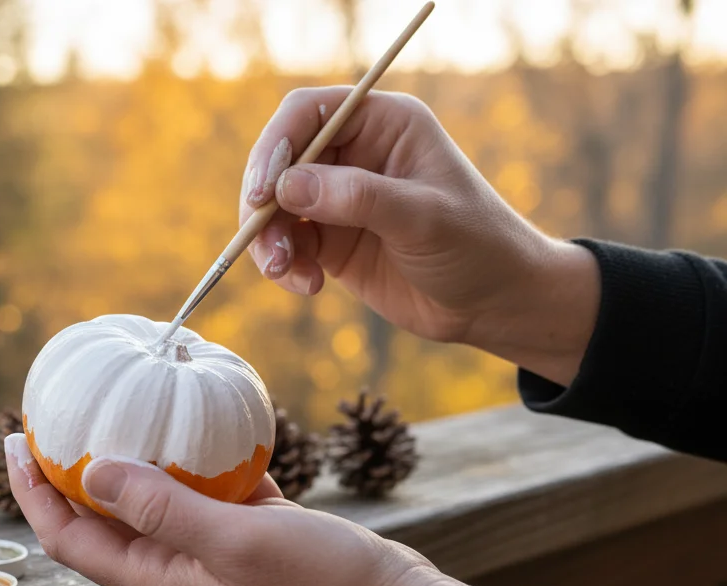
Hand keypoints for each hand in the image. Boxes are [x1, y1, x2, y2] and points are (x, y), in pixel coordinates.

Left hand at [4, 434, 511, 585]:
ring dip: (133, 460)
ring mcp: (212, 554)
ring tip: (118, 406)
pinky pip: (205, 492)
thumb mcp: (233, 540)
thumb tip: (94, 470)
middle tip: (56, 416)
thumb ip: (162, 508)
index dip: (36, 493)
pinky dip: (196, 459)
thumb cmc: (319, 585)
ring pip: (154, 501)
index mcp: (159, 583)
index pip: (71, 538)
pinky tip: (201, 420)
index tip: (15, 441)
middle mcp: (175, 572)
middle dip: (72, 471)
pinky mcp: (247, 535)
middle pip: (103, 519)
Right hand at [239, 86, 598, 384]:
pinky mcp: (330, 239)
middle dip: (262, 200)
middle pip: (279, 160)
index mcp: (383, 124)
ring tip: (286, 271)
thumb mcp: (423, 218)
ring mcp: (338, 198)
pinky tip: (309, 286)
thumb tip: (286, 187)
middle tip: (260, 237)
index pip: (309, 113)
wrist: (494, 302)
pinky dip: (283, 265)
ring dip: (267, 239)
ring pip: (274, 206)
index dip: (276, 144)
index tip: (263, 189)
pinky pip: (285, 243)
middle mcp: (355, 153)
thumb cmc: (476, 245)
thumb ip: (358, 197)